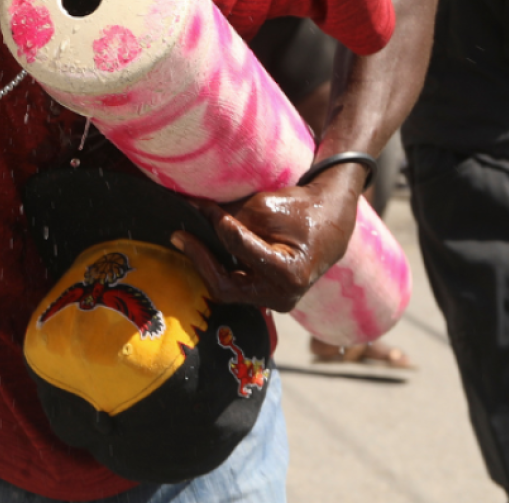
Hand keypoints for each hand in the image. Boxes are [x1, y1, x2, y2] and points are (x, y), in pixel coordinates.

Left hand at [171, 166, 360, 312]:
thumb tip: (193, 210)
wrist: (330, 223)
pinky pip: (234, 286)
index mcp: (288, 274)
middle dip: (199, 258)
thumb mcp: (265, 207)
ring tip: (185, 239)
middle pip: (225, 285)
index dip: (217, 224)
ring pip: (226, 288)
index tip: (200, 205)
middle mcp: (281, 298)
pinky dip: (217, 267)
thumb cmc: (301, 210)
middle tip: (178, 235)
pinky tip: (201, 248)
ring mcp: (273, 302)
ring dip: (205, 264)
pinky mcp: (265, 296)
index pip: (238, 248)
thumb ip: (230, 214)